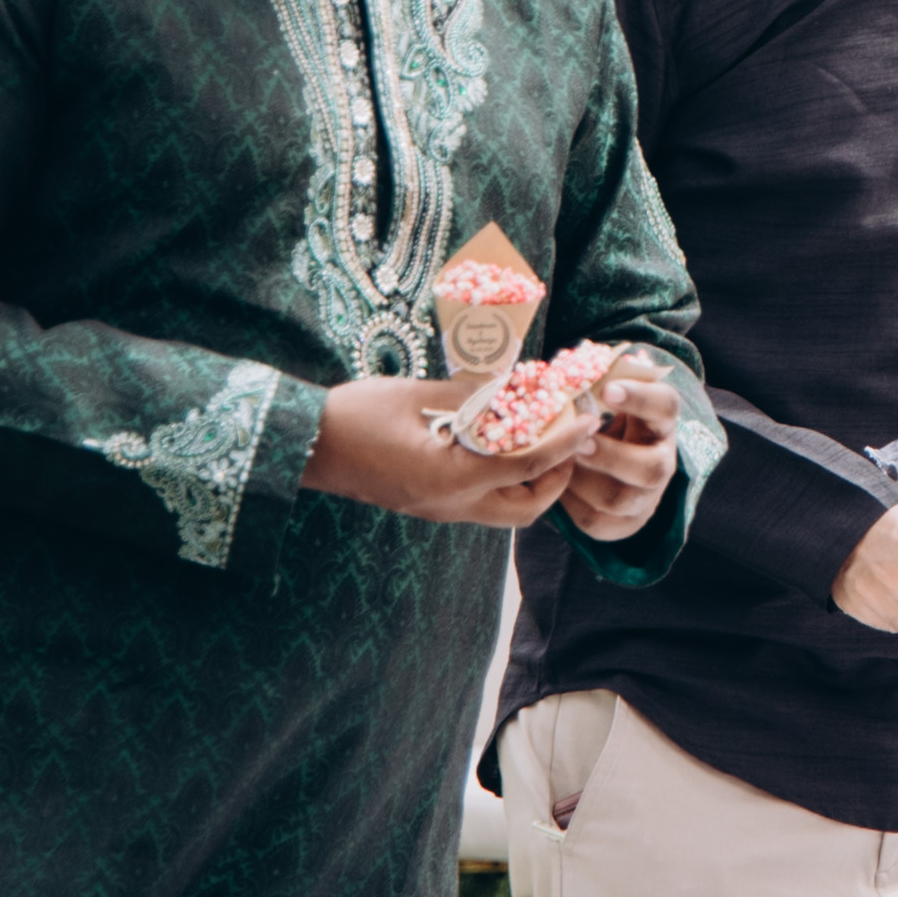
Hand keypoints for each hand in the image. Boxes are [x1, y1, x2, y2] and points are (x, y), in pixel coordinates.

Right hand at [303, 376, 587, 528]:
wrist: (307, 446)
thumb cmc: (358, 414)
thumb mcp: (421, 396)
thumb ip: (475, 397)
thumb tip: (518, 386)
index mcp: (453, 479)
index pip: (529, 466)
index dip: (566, 442)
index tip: (590, 420)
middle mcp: (450, 505)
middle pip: (526, 509)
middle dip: (557, 477)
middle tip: (568, 439)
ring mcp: (437, 510)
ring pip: (504, 511)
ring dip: (530, 482)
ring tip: (540, 440)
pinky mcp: (427, 505)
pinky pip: (480, 503)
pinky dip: (502, 480)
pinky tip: (501, 446)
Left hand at [559, 362, 681, 542]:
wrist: (616, 467)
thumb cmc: (605, 421)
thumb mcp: (608, 401)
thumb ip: (598, 383)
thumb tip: (570, 364)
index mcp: (661, 422)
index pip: (665, 405)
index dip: (639, 398)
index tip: (607, 389)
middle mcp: (662, 462)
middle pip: (651, 468)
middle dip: (612, 457)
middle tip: (579, 442)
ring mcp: (646, 497)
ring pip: (619, 499)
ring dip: (583, 482)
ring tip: (560, 464)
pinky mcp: (625, 523)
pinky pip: (596, 520)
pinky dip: (571, 504)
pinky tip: (558, 486)